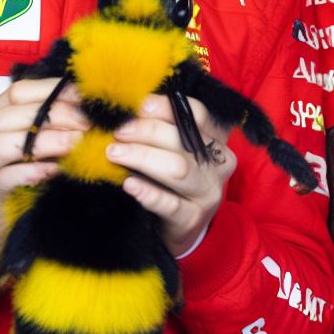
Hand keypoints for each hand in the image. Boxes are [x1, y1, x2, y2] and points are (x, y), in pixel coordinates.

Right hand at [0, 78, 86, 262]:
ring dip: (44, 141)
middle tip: (89, 122)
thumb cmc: (29, 181)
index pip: (17, 92)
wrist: (8, 233)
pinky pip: (2, 180)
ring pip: (1, 145)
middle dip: (55, 114)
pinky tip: (56, 170)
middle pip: (10, 116)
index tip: (87, 97)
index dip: (54, 91)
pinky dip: (30, 172)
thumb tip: (93, 104)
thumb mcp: (41, 147)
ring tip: (77, 143)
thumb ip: (56, 124)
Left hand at [107, 94, 236, 257]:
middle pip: (185, 140)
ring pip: (177, 169)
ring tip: (114, 153)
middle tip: (118, 132)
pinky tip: (129, 184)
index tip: (140, 105)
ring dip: (143, 157)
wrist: (181, 227)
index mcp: (217, 141)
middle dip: (147, 131)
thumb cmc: (173, 181)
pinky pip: (170, 205)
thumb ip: (163, 130)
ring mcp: (208, 194)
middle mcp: (219, 165)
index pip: (199, 115)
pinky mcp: (192, 220)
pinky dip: (148, 192)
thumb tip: (132, 106)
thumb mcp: (175, 152)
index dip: (168, 107)